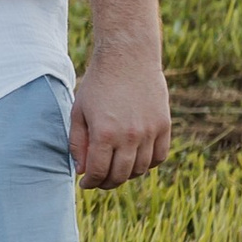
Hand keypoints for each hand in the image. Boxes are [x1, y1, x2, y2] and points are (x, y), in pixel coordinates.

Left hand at [70, 41, 170, 187]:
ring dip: (127, 174)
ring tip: (117, 169)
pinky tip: (136, 160)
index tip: (85, 183)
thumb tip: (82, 171)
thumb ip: (78, 143)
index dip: (90, 182)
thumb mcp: (78, 111)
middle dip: (106, 183)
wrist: (128, 57)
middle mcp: (129, 136)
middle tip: (99, 181)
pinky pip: (159, 156)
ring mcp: (149, 132)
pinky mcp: (164, 125)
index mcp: (104, 133)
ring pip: (141, 169)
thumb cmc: (98, 84)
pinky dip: (148, 164)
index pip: (98, 172)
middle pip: (120, 175)